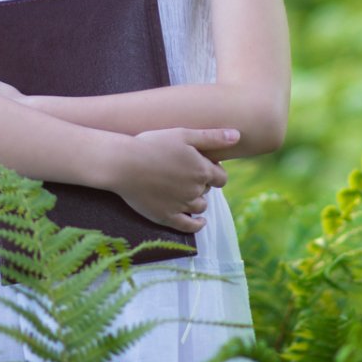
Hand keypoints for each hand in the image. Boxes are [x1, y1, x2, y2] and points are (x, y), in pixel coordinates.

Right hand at [107, 128, 233, 233]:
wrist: (123, 163)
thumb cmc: (152, 144)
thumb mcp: (183, 134)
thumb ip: (212, 137)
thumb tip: (238, 135)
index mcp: (202, 170)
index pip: (221, 177)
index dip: (214, 172)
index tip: (203, 166)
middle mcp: (195, 190)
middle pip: (208, 191)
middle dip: (201, 183)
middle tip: (186, 174)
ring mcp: (181, 205)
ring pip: (200, 207)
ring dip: (197, 201)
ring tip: (186, 192)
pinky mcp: (167, 217)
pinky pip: (188, 226)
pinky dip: (197, 225)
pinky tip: (199, 222)